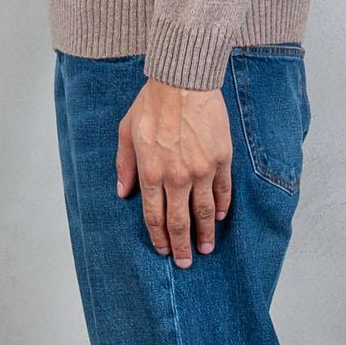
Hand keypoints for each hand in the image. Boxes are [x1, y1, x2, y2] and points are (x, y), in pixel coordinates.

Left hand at [117, 75, 233, 265]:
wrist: (183, 81)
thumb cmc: (152, 103)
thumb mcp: (126, 132)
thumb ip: (124, 165)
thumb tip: (122, 191)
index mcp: (150, 172)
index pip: (154, 216)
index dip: (159, 237)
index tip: (162, 250)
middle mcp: (176, 177)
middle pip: (180, 222)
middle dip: (181, 246)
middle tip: (185, 263)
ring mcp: (201, 170)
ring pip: (204, 212)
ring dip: (205, 234)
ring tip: (206, 248)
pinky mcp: (221, 159)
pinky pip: (223, 191)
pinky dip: (221, 207)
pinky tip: (219, 217)